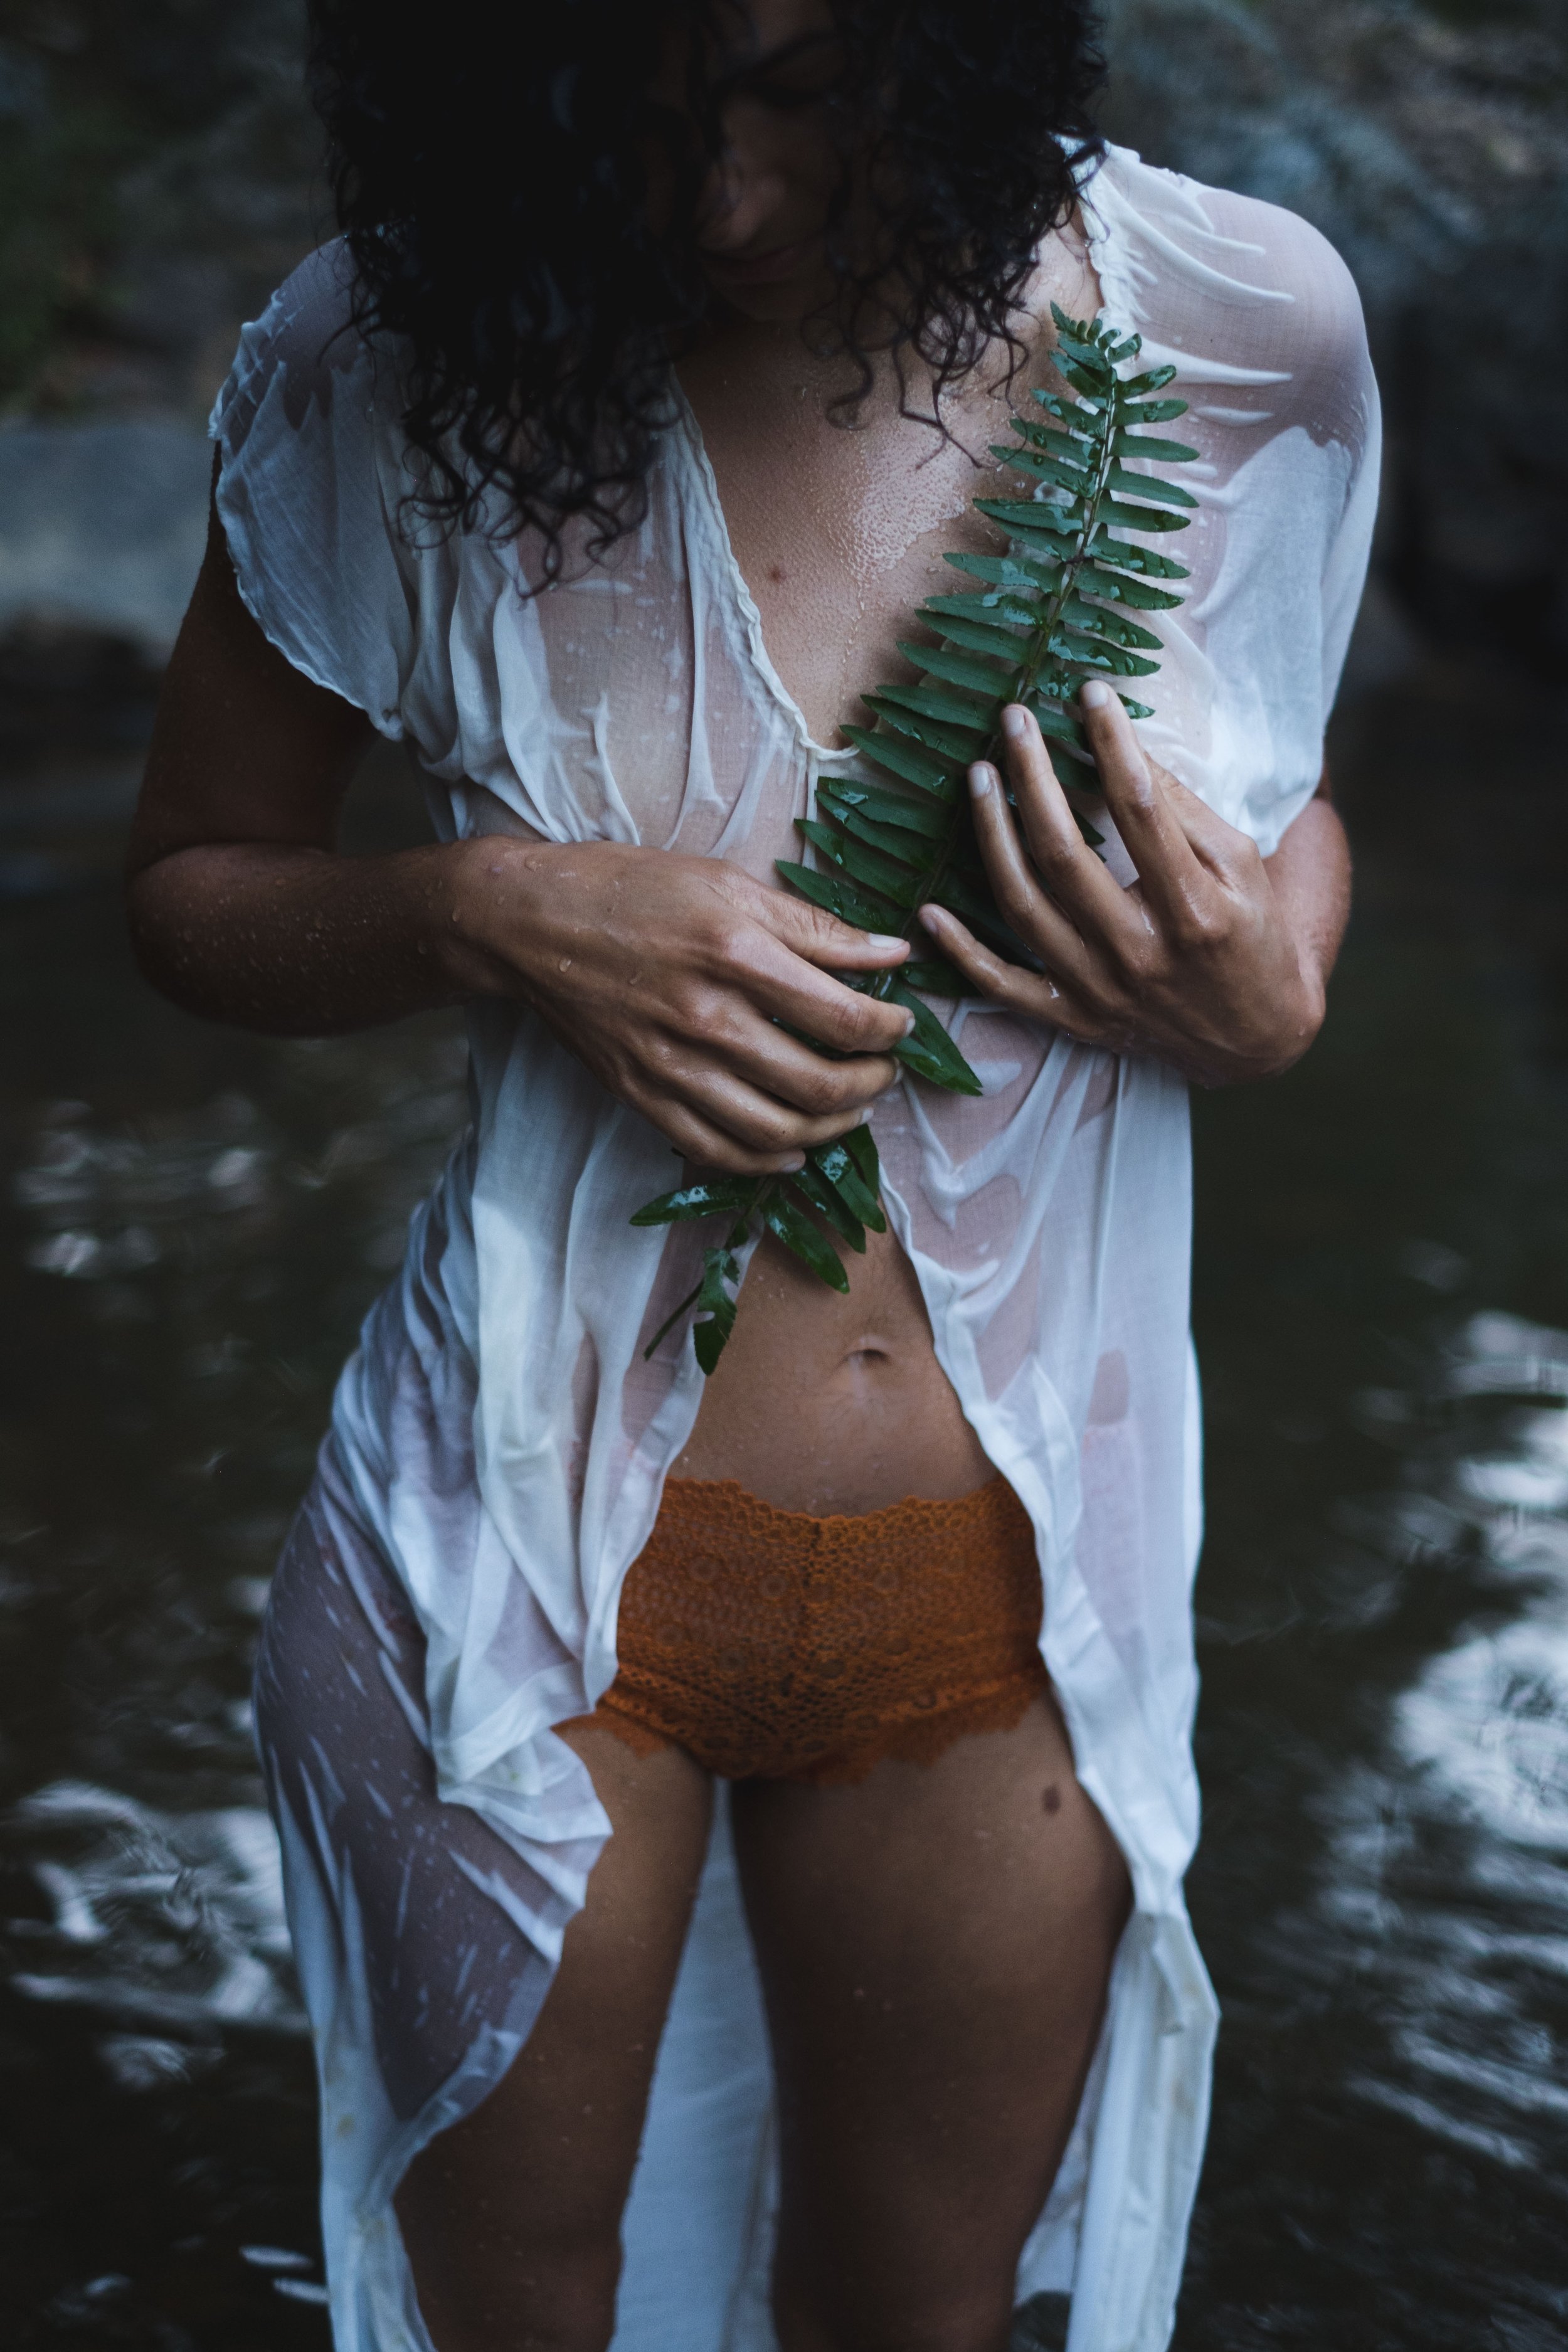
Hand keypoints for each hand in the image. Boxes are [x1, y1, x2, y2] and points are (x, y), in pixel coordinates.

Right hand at [443, 837, 912, 1172]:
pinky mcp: (642, 1096)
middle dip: (872, 1084)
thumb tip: (892, 953)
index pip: (844, 1017)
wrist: (529, 925)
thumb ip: (813, 926)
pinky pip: (717, 1151)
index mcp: (736, 954)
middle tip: (885, 1070)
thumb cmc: (631, 890)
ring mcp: (671, 1066)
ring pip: (777, 1130)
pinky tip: (793, 1150)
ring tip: (853, 1108)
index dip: (890, 1030)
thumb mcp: (727, 883)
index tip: (902, 1024)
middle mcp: (707, 1019)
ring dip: (832, 1129)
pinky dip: (766, 1161)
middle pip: (820, 1084)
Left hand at [918, 686, 1329, 1085]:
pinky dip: (961, 953)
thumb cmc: (1256, 938)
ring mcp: (1101, 990)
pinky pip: (1004, 987)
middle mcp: (1141, 952)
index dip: (1110, 743)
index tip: (1089, 693)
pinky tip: (928, 910)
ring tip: (978, 777)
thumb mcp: (1245, 870)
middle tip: (1014, 720)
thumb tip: (1127, 749)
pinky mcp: (1075, 1019)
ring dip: (992, 836)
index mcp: (1195, 909)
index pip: (1139, 810)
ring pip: (1024, 907)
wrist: (1257, 1041)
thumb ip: (1187, 814)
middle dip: (1033, 777)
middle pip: (1065, 853)